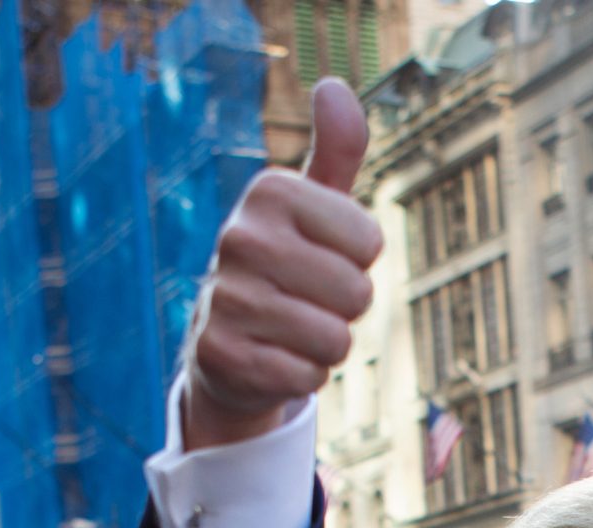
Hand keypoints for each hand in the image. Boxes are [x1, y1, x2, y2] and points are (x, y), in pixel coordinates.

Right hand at [185, 79, 384, 449]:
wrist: (225, 335)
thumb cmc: (288, 261)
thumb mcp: (314, 204)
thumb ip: (337, 150)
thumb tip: (334, 86)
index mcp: (270, 191)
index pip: (370, 242)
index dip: (358, 258)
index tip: (321, 254)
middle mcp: (240, 237)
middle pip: (356, 293)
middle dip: (345, 306)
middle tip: (306, 297)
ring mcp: (226, 297)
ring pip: (335, 339)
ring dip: (325, 344)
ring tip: (290, 327)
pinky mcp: (222, 355)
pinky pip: (307, 377)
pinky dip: (301, 375)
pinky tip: (272, 357)